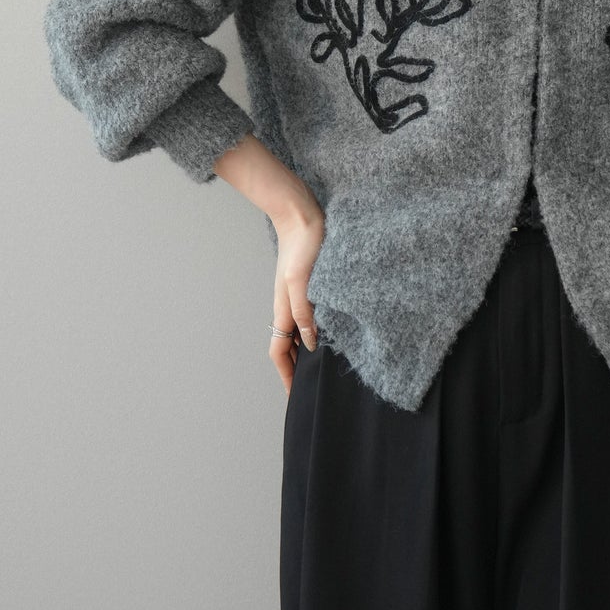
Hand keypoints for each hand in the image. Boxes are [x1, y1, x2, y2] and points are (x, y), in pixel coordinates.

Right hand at [269, 198, 325, 394]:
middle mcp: (288, 306)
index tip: (296, 396)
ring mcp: (297, 296)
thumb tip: (310, 344)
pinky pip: (308, 316)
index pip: (279, 352)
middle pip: (287, 346)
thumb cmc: (303, 245)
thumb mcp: (303, 282)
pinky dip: (315, 330)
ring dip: (306, 350)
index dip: (286, 376)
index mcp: (283, 309)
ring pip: (298, 332)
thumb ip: (304, 314)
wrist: (302, 213)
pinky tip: (330, 331)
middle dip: (296, 368)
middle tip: (312, 386)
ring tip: (322, 366)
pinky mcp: (309, 285)